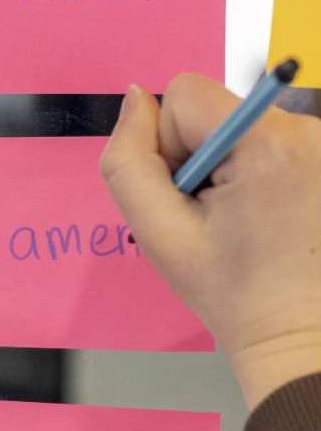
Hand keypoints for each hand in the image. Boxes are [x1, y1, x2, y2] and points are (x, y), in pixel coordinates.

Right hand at [100, 74, 320, 410]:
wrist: (301, 335)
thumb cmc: (230, 291)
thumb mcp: (158, 234)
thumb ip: (128, 163)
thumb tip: (133, 100)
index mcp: (266, 143)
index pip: (185, 95)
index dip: (169, 145)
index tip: (189, 196)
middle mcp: (308, 128)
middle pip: (216, 108)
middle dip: (202, 155)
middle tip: (215, 215)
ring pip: (243, 123)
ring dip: (232, 165)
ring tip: (245, 218)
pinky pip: (272, 138)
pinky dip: (260, 171)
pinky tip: (268, 214)